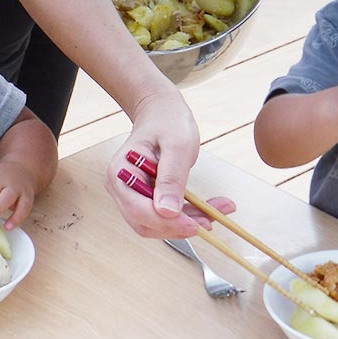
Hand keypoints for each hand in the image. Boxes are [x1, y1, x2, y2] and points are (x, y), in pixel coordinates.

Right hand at [107, 87, 212, 237]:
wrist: (161, 112)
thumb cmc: (167, 122)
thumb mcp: (177, 146)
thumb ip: (171, 179)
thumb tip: (167, 211)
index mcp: (121, 174)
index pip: (139, 211)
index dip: (167, 223)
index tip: (195, 225)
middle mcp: (122, 188)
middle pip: (146, 223)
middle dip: (179, 226)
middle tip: (209, 221)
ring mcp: (132, 194)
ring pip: (158, 223)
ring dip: (187, 222)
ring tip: (216, 213)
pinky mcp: (146, 197)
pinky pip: (165, 214)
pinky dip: (187, 215)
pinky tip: (209, 210)